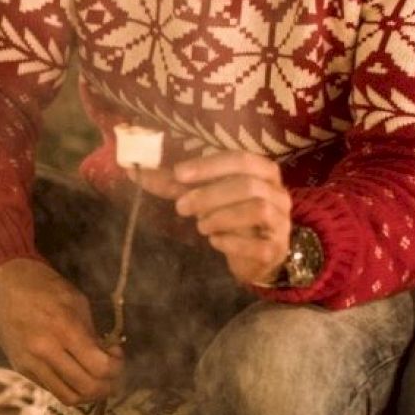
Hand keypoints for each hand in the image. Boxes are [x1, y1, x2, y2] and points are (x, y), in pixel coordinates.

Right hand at [0, 258, 121, 404]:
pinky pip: (51, 389)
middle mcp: (46, 351)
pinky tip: (75, 374)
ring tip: (95, 380)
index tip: (116, 355)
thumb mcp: (76, 301)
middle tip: (111, 373)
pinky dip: (69, 388)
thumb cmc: (42, 286)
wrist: (1, 284)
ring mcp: (31, 363)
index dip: (117, 366)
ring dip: (89, 394)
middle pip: (87, 388)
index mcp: (64, 329)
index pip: (100, 367)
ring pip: (69, 397)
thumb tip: (106, 355)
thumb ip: (92, 331)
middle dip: (108, 385)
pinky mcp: (21, 369)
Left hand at [168, 151, 291, 285]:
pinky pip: (259, 244)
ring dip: (221, 217)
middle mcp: (278, 193)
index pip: (239, 159)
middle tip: (181, 207)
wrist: (256, 255)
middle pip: (247, 186)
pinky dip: (232, 242)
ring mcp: (281, 222)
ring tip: (200, 226)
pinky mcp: (277, 249)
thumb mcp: (203, 195)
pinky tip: (215, 241)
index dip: (208, 165)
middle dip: (209, 195)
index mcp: (263, 171)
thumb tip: (132, 170)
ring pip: (257, 210)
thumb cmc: (229, 216)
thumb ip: (173, 184)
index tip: (178, 174)